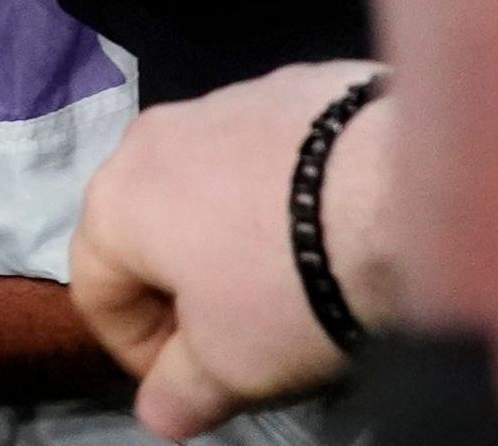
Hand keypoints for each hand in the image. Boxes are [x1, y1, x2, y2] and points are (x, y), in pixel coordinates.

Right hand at [70, 64, 392, 437]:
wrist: (401, 189)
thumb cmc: (290, 286)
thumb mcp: (232, 365)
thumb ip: (179, 393)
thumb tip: (156, 414)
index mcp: (115, 200)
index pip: (95, 291)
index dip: (138, 351)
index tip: (192, 380)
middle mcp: (152, 137)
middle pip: (147, 229)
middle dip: (182, 287)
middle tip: (240, 332)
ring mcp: (222, 100)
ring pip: (205, 185)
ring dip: (228, 235)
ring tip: (293, 275)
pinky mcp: (289, 84)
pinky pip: (264, 151)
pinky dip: (280, 191)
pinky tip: (327, 224)